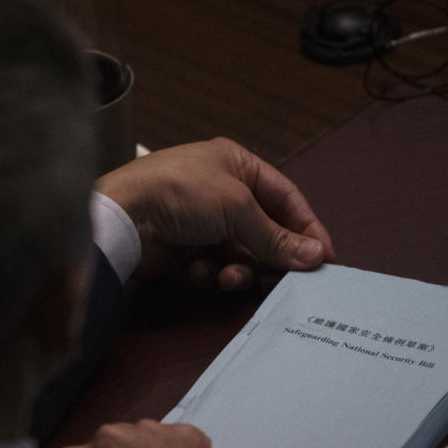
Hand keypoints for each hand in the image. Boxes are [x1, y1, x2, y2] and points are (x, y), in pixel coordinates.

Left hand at [96, 137, 334, 290]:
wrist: (122, 216)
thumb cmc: (183, 194)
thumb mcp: (237, 209)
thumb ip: (276, 237)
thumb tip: (317, 257)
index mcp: (236, 165)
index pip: (285, 198)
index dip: (306, 228)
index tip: (326, 259)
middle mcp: (220, 192)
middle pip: (263, 231)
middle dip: (271, 256)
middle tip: (287, 281)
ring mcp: (199, 224)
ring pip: (238, 256)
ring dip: (239, 270)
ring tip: (231, 278)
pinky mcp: (181, 252)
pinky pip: (211, 269)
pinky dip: (209, 274)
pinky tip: (200, 273)